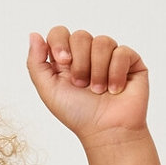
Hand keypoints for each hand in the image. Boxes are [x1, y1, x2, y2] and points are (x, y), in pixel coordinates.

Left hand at [26, 28, 149, 142]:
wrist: (106, 131)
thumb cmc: (78, 115)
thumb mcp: (48, 91)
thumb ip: (35, 63)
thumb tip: (34, 34)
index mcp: (67, 60)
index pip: (60, 33)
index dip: (60, 42)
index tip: (63, 62)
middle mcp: (88, 55)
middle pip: (81, 35)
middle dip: (80, 63)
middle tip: (82, 85)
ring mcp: (110, 57)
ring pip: (102, 41)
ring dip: (97, 71)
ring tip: (99, 91)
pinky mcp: (130, 61)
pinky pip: (122, 52)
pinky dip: (116, 73)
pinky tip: (115, 89)